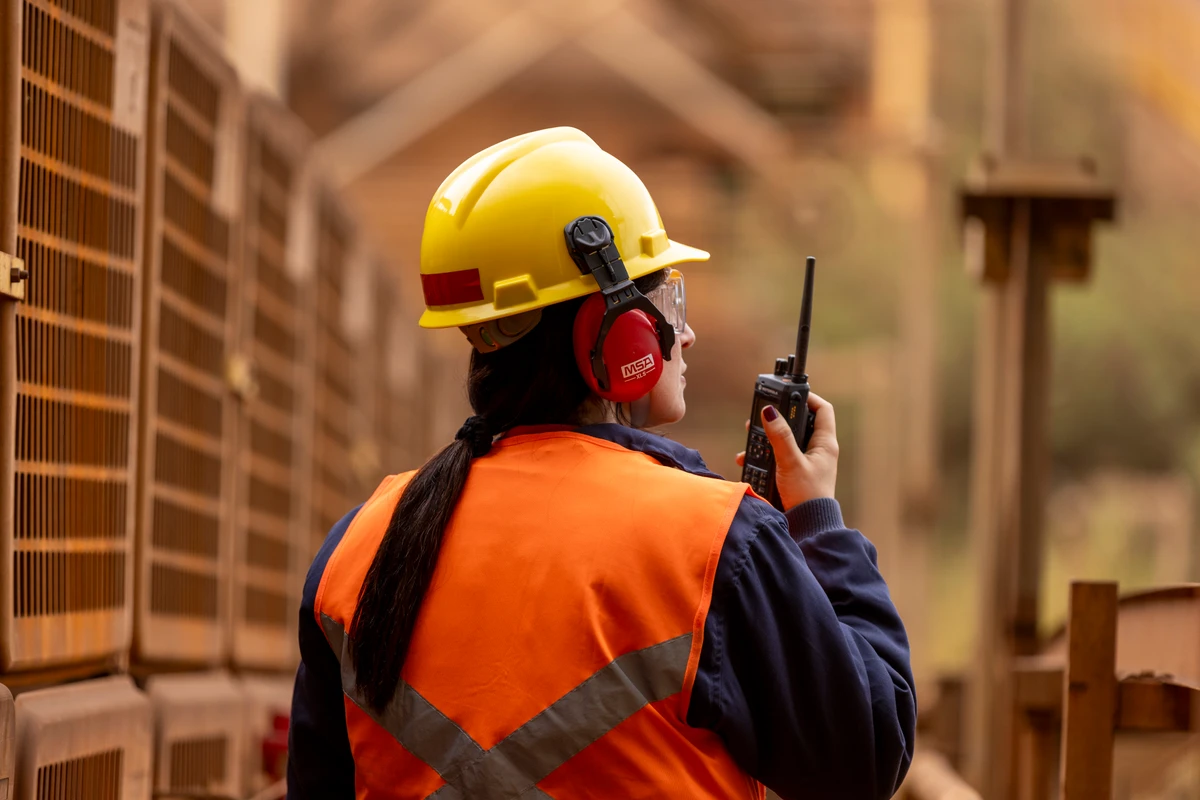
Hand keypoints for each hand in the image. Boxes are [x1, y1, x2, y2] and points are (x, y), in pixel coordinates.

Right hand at [735, 392, 838, 507]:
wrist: (807, 525)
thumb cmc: (806, 495)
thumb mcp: (790, 462)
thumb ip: (779, 436)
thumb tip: (770, 411)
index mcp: (825, 443)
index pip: (822, 409)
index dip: (808, 398)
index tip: (789, 394)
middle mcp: (818, 450)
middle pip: (800, 423)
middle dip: (780, 419)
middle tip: (764, 415)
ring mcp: (807, 462)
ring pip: (787, 440)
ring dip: (769, 438)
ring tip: (751, 438)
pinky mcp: (796, 473)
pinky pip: (780, 456)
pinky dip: (766, 456)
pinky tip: (749, 459)